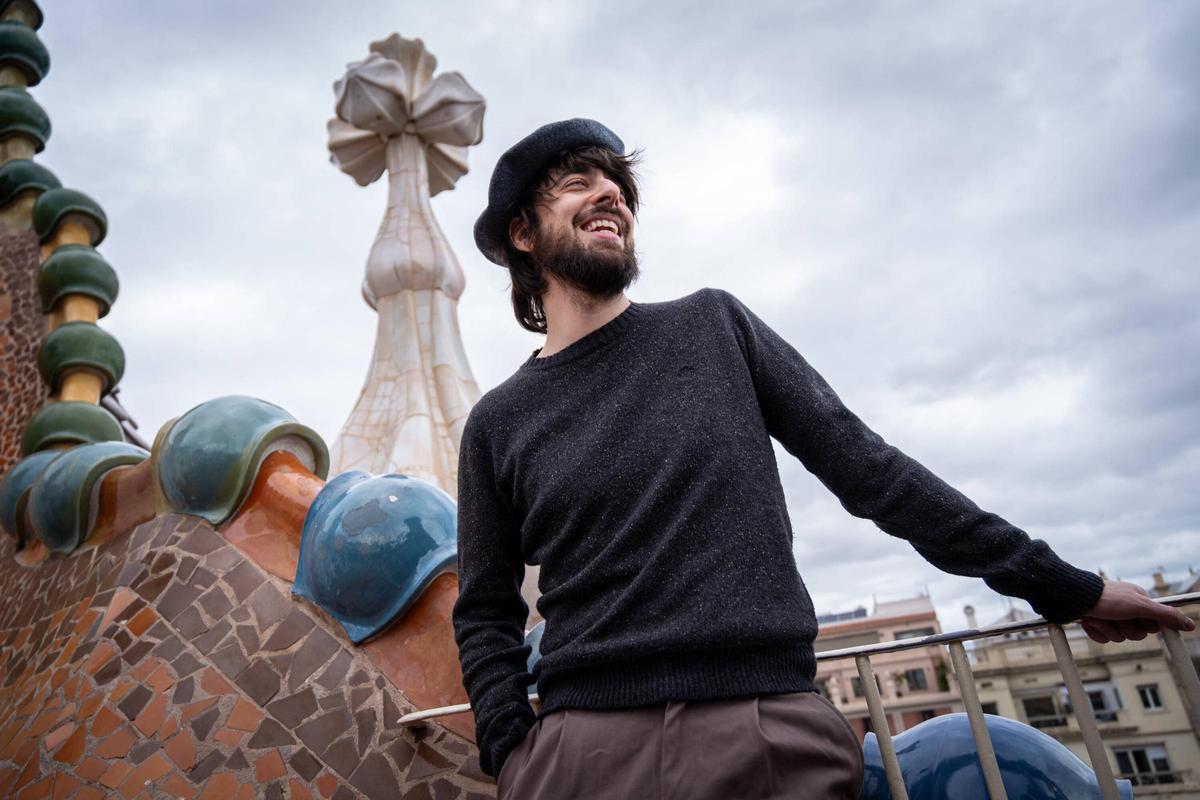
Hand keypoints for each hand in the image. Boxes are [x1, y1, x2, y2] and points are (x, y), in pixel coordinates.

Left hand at [1080, 579, 1195, 643]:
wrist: (1073, 597)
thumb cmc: (1107, 597)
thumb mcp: (1140, 605)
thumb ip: (1165, 615)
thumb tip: (1190, 625)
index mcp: (1139, 602)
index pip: (1152, 626)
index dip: (1144, 625)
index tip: (1135, 618)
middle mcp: (1126, 609)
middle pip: (1136, 634)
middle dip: (1124, 628)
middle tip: (1115, 616)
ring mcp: (1110, 617)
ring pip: (1118, 638)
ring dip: (1108, 629)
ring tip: (1099, 616)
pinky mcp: (1095, 623)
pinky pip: (1102, 639)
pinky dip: (1095, 631)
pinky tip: (1089, 621)